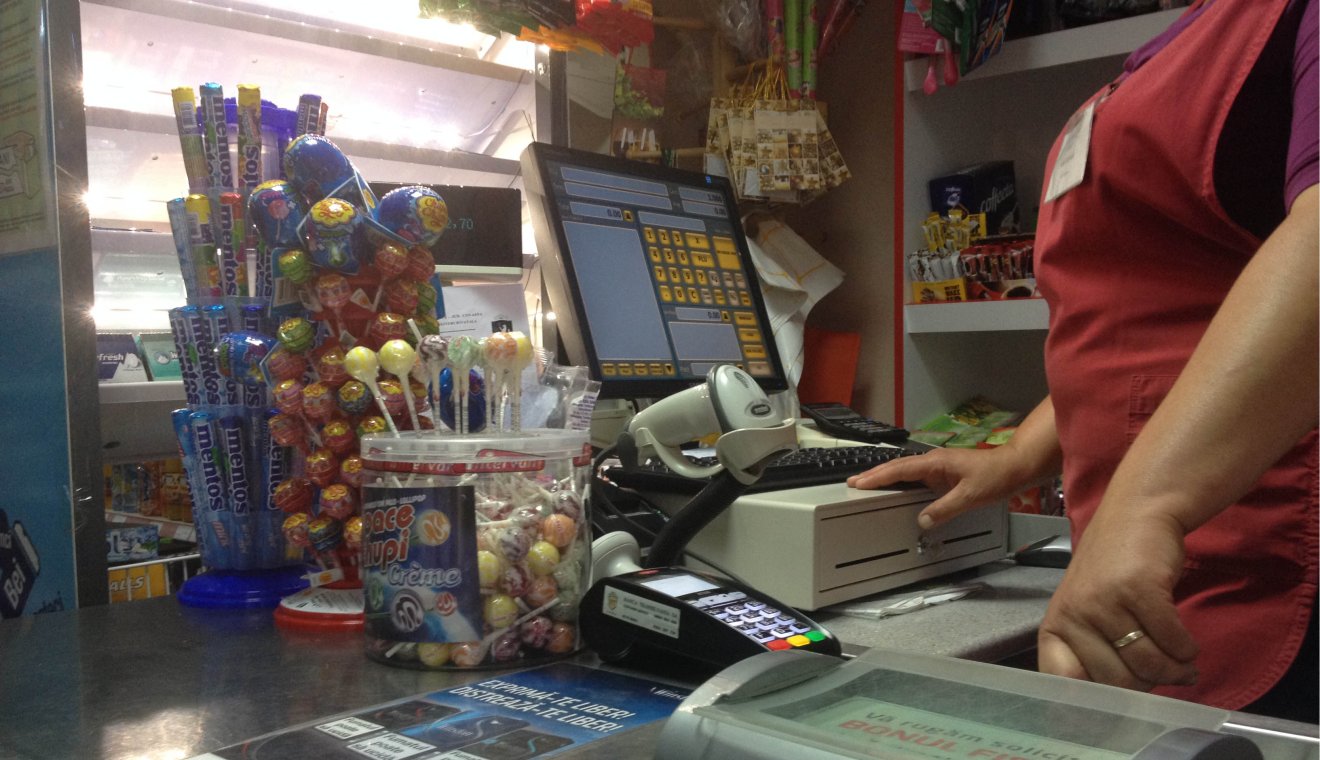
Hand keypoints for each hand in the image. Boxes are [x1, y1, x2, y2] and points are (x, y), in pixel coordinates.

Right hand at [846, 446, 1032, 528]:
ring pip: (905, 470)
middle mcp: (934, 461)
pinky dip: (901, 481)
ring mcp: (938, 466)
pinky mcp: (944, 473)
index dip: (878, 477)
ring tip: (868, 485)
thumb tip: (923, 521)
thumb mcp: (970, 496)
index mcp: (935, 462)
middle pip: (897, 467)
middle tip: (853, 483)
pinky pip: (916, 476)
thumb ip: (945, 509)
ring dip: (886, 477)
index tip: (859, 482)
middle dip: (874, 475)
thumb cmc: (995, 476)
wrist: (1015, 466)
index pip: (899, 469)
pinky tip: (897, 488)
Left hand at [1037, 510, 1198, 690]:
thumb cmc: (1111, 569)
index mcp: (1055, 627)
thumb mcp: (1087, 612)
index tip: (1119, 709)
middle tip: (1164, 674)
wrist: (1136, 515)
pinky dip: (1186, 649)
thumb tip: (1117, 707)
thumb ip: (1093, 652)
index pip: (1064, 683)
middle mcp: (1074, 615)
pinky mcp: (1139, 589)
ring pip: (1150, 665)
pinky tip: (1186, 642)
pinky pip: (1173, 642)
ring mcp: (1104, 601)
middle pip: (1118, 682)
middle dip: (1149, 684)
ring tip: (1181, 662)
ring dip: (1174, 669)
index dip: (1094, 701)